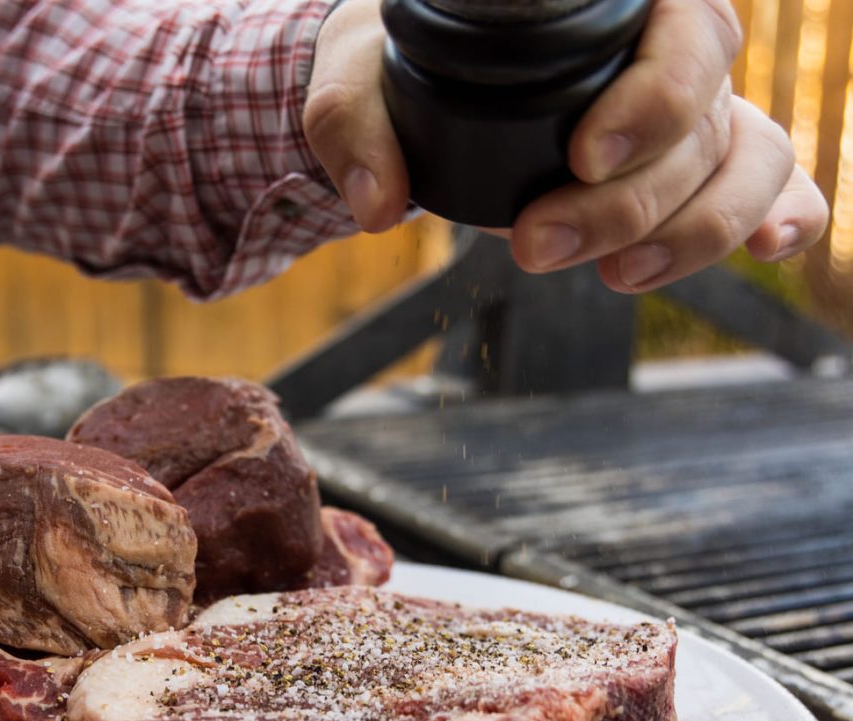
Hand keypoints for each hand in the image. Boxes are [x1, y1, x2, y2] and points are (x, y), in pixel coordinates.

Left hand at [302, 0, 829, 291]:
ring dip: (693, 234)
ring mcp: (691, 111)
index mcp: (612, 5)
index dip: (654, 101)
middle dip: (628, 204)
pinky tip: (770, 248)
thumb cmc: (401, 67)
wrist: (419, 91)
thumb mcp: (358, 77)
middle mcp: (667, 54)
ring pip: (747, 163)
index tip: (581, 158)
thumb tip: (378, 206)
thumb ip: (352, 124)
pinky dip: (783, 214)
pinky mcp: (694, 165)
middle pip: (704, 125)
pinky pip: (773, 180)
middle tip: (535, 247)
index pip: (686, 35)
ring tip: (618, 279)